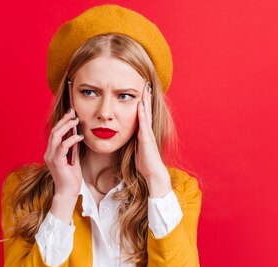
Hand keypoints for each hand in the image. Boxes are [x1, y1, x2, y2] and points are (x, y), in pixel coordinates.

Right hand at [44, 108, 83, 198]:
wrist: (68, 193)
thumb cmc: (71, 179)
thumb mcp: (73, 160)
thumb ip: (73, 149)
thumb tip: (77, 136)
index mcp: (51, 152)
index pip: (55, 133)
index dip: (62, 122)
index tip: (70, 114)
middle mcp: (49, 153)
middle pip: (54, 131)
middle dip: (64, 120)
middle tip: (73, 113)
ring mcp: (51, 157)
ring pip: (56, 136)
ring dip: (66, 126)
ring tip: (76, 120)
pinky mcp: (57, 162)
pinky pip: (63, 146)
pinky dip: (71, 139)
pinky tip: (79, 136)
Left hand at [136, 81, 170, 196]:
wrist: (153, 172)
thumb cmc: (143, 162)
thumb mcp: (135, 147)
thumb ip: (132, 139)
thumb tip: (124, 134)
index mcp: (144, 131)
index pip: (142, 113)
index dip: (142, 101)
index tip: (140, 89)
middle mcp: (147, 130)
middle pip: (146, 109)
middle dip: (145, 96)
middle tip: (145, 82)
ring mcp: (148, 133)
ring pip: (146, 113)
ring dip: (145, 101)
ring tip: (144, 88)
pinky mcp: (147, 139)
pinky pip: (144, 124)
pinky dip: (142, 114)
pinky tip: (140, 105)